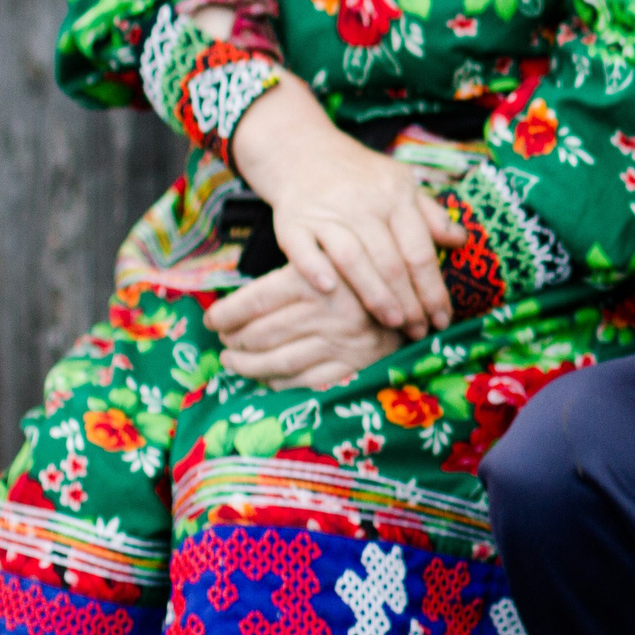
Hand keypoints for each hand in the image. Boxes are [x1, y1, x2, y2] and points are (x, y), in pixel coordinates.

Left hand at [205, 265, 405, 388]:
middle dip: (233, 340)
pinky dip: (277, 382)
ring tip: (232, 360)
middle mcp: (327, 311)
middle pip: (259, 333)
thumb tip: (241, 294)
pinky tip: (266, 377)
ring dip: (246, 365)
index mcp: (318, 278)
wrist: (421, 295)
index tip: (213, 318)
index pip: (253, 301)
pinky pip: (302, 381)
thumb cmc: (366, 270)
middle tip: (224, 339)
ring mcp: (340, 343)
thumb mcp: (335, 252)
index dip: (225, 314)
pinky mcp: (352, 366)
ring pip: (274, 362)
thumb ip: (295, 265)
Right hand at [227, 75, 466, 334]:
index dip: (434, 288)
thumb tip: (461, 241)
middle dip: (409, 302)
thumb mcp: (402, 184)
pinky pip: (302, 250)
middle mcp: (364, 204)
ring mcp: (326, 213)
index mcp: (397, 195)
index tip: (444, 318)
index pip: (420, 250)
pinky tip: (329, 293)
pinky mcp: (292, 221)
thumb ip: (430, 215)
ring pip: (353, 259)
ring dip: (374, 296)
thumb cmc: (361, 177)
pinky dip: (315, 271)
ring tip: (391, 324)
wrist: (303, 152)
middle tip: (420, 331)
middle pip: (391, 261)